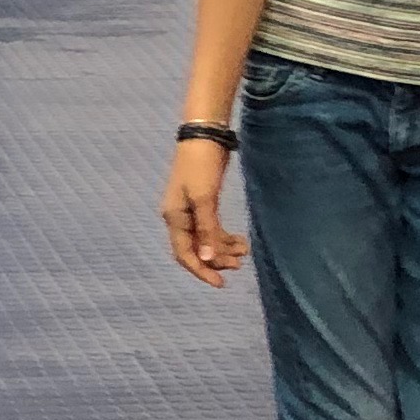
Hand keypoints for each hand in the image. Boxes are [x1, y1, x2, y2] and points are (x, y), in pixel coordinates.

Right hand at [163, 136, 247, 285]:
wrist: (205, 136)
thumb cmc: (201, 166)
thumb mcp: (204, 199)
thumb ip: (206, 230)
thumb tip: (205, 259)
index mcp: (174, 218)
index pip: (184, 254)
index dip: (201, 271)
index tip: (220, 283)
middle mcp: (180, 217)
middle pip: (196, 249)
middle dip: (216, 259)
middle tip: (239, 264)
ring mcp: (191, 210)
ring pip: (205, 240)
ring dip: (223, 249)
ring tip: (244, 253)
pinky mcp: (203, 203)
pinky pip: (211, 228)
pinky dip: (224, 236)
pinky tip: (240, 241)